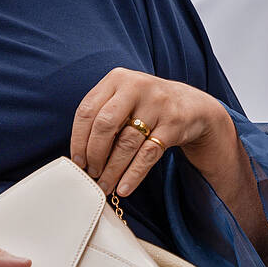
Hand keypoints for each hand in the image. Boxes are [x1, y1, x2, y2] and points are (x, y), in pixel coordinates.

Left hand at [69, 67, 228, 198]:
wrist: (190, 104)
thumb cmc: (146, 105)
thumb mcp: (123, 97)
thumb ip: (101, 114)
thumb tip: (79, 154)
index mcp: (116, 79)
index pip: (87, 111)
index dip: (78, 139)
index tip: (77, 161)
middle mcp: (136, 87)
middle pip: (105, 126)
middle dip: (94, 154)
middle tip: (91, 173)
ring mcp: (157, 105)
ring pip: (126, 143)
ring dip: (113, 170)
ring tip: (105, 185)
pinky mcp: (173, 124)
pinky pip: (148, 154)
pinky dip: (134, 175)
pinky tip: (124, 187)